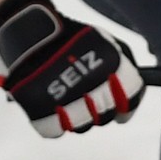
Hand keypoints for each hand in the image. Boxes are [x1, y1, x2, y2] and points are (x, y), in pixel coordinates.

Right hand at [0, 0, 143, 136]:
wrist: (27, 30)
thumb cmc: (70, 37)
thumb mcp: (104, 41)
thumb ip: (124, 65)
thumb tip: (133, 97)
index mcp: (112, 68)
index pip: (130, 99)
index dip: (127, 107)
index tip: (122, 111)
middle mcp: (92, 86)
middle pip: (106, 115)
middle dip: (100, 109)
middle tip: (87, 98)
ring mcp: (65, 100)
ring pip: (82, 125)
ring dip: (77, 116)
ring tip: (68, 99)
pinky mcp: (38, 110)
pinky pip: (53, 129)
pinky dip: (52, 122)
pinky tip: (51, 107)